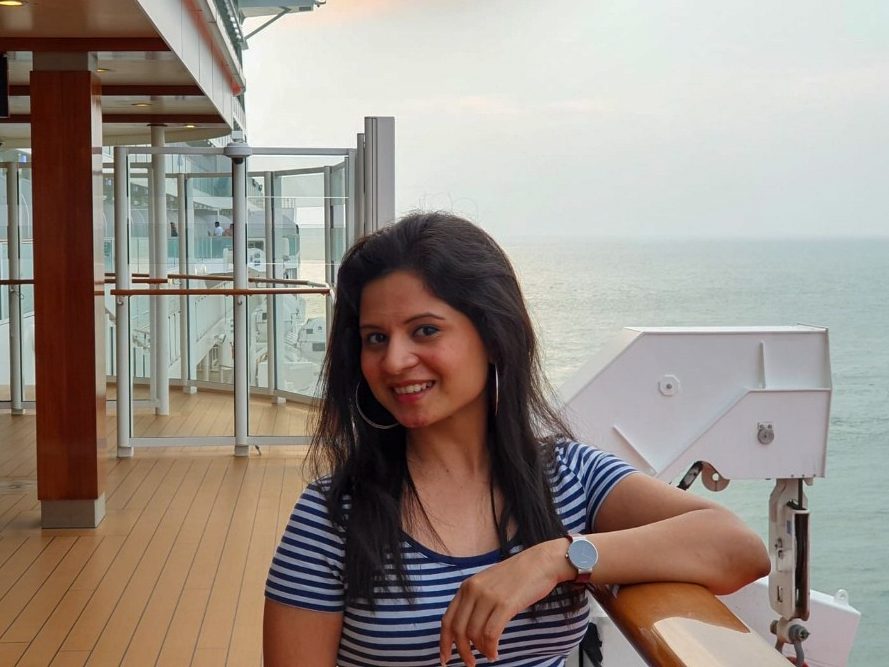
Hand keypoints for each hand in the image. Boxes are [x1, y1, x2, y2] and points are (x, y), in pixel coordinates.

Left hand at [438, 538, 571, 665]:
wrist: (540, 562)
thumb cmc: (517, 576)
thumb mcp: (488, 584)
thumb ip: (475, 601)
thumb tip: (468, 632)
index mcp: (467, 586)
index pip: (447, 619)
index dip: (444, 642)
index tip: (445, 659)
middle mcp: (473, 590)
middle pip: (458, 630)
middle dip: (462, 651)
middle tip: (471, 664)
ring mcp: (488, 597)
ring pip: (474, 634)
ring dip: (480, 650)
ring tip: (489, 656)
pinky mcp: (505, 604)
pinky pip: (491, 634)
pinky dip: (491, 648)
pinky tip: (495, 653)